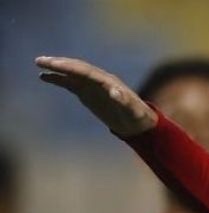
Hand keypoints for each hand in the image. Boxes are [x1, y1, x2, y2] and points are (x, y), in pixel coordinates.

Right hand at [35, 56, 156, 136]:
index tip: (56, 64)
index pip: (86, 71)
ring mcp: (92, 85)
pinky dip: (58, 79)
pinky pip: (70, 83)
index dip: (71, 67)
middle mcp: (98, 79)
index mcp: (108, 81)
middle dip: (60, 63)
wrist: (136, 122)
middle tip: (41, 60)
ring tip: (39, 63)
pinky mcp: (87, 92)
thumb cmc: (136, 115)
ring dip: (56, 67)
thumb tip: (115, 92)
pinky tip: (44, 77)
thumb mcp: (132, 109)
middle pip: (76, 68)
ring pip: (72, 73)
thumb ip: (124, 101)